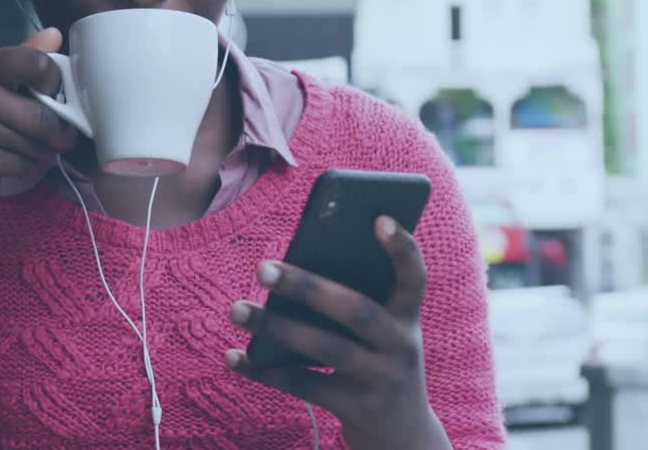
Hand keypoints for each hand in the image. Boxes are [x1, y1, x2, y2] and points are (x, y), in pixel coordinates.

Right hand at [0, 28, 76, 208]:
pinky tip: (14, 162)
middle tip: (63, 135)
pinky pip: (19, 165)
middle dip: (59, 130)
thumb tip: (55, 35)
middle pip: (40, 114)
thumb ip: (15, 58)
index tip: (54, 95)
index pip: (35, 64)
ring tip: (35, 149)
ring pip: (32, 145)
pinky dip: (26, 167)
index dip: (55, 82)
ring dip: (42, 151)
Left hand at [224, 216, 450, 449]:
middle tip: (262, 267)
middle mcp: (401, 346)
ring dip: (276, 327)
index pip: (414, 277)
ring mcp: (382, 380)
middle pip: (356, 309)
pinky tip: (233, 356)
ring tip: (237, 309)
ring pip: (326, 348)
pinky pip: (305, 386)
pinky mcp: (359, 409)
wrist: (403, 437)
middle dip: (307, 286)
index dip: (402, 249)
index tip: (379, 218)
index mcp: (407, 317)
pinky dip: (265, 370)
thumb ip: (351, 302)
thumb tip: (289, 270)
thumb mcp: (379, 334)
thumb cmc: (377, 364)